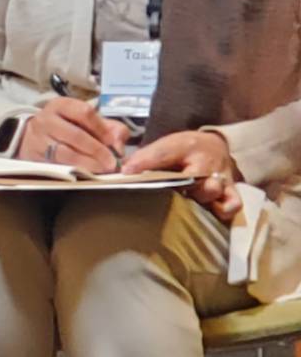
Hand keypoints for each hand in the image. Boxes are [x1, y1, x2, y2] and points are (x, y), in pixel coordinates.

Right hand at [17, 97, 129, 173]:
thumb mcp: (89, 121)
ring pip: (65, 153)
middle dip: (97, 150)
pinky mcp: (35, 155)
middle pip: (75, 135)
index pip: (84, 112)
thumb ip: (111, 129)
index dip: (101, 128)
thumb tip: (118, 147)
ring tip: (102, 169)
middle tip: (112, 163)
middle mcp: (47, 119)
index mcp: (62, 105)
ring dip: (88, 163)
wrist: (35, 136)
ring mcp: (39, 138)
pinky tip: (88, 172)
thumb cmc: (69, 127)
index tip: (113, 142)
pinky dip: (76, 169)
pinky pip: (58, 164)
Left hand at [124, 128, 241, 217]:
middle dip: (178, 186)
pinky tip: (210, 210)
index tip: (128, 171)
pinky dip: (223, 209)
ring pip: (212, 190)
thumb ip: (144, 158)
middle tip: (165, 192)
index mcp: (184, 146)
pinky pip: (233, 203)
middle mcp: (205, 161)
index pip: (163, 154)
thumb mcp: (164, 146)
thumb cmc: (184, 150)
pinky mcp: (231, 190)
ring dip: (197, 198)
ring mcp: (220, 176)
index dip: (144, 163)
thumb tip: (124, 172)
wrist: (214, 146)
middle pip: (193, 176)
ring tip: (186, 202)